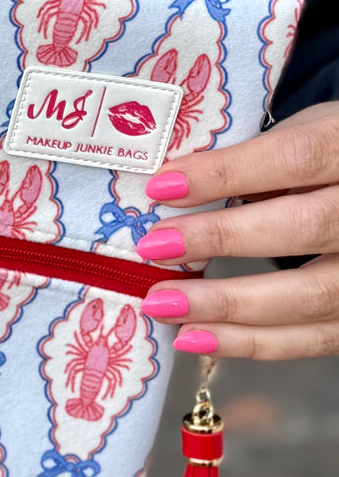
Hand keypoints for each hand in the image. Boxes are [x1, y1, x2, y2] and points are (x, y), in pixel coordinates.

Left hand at [136, 101, 338, 358]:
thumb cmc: (332, 155)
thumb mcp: (307, 133)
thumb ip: (257, 159)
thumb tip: (176, 189)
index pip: (296, 158)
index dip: (227, 173)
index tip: (163, 187)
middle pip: (305, 227)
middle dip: (222, 239)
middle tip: (155, 249)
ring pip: (312, 296)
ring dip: (228, 306)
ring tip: (163, 305)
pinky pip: (316, 338)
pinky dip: (253, 342)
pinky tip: (199, 338)